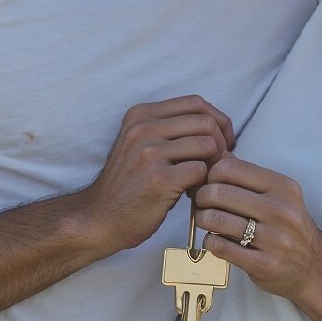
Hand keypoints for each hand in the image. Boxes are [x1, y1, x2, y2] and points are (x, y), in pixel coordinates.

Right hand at [72, 96, 232, 252]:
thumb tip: (218, 127)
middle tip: (217, 165)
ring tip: (202, 180)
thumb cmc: (128, 184)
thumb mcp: (140, 144)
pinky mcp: (159, 180)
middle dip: (222, 144)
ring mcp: (150, 153)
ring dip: (214, 165)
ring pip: (207, 145)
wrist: (99, 218)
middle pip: (206, 122)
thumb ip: (171, 129)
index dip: (218, 120)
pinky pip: (201, 170)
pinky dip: (205, 183)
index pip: (195, 103)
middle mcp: (143, 129)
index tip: (222, 141)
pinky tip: (192, 193)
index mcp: (141, 115)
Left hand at [192, 155, 321, 303]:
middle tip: (200, 203)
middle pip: (218, 192)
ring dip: (202, 219)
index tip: (209, 184)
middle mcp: (281, 210)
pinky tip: (215, 240)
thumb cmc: (289, 227)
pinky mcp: (263, 263)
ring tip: (205, 220)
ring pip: (216, 219)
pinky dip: (210, 241)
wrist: (313, 266)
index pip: (230, 168)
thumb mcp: (280, 195)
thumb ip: (249, 176)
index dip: (211, 174)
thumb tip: (220, 156)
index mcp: (283, 187)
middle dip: (201, 197)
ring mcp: (273, 239)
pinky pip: (220, 247)